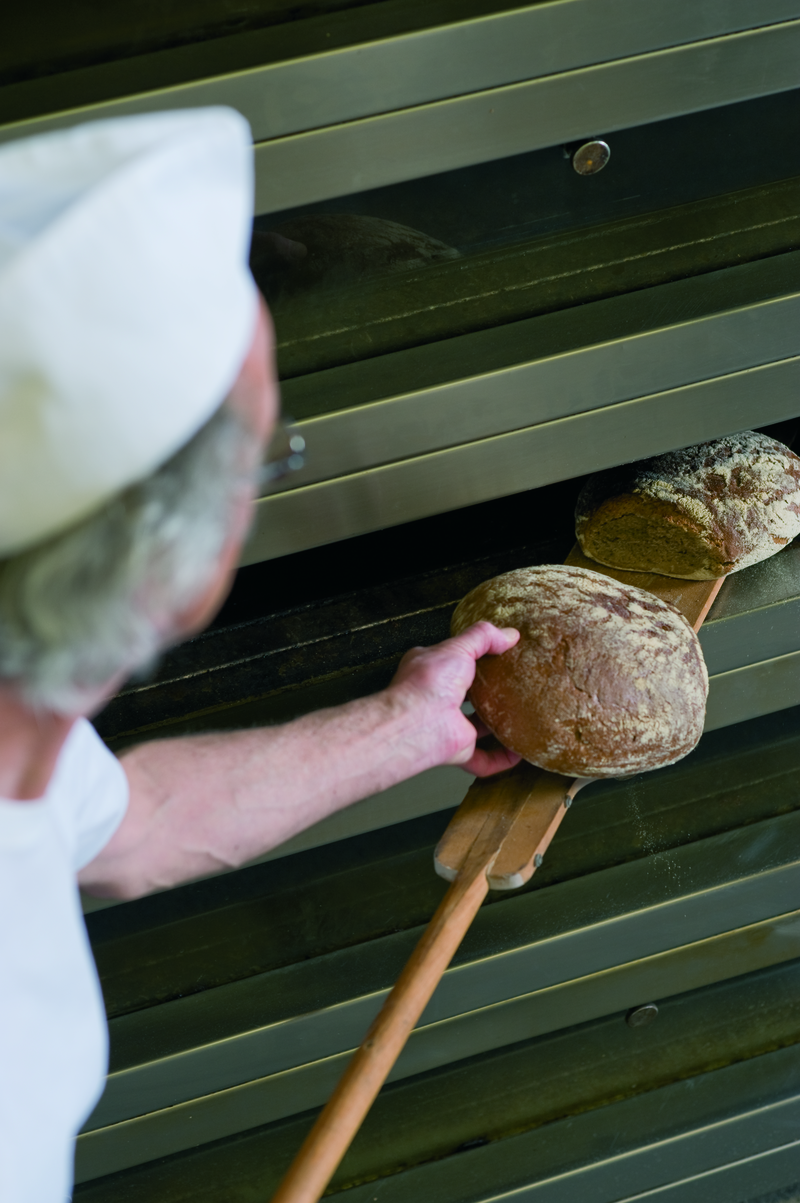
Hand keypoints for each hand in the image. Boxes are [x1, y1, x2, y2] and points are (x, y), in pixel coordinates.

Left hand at [389, 621, 520, 776]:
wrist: (417, 723)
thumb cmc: (428, 683)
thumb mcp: (458, 648)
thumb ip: (483, 637)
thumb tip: (509, 634)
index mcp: (433, 670)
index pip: (455, 660)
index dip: (476, 656)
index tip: (502, 654)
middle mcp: (439, 698)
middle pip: (469, 695)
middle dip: (490, 692)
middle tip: (517, 686)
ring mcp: (449, 724)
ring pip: (477, 727)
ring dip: (498, 725)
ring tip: (523, 717)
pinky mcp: (458, 749)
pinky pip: (483, 759)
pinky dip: (501, 758)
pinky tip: (519, 752)